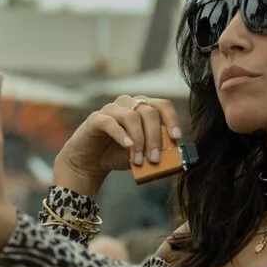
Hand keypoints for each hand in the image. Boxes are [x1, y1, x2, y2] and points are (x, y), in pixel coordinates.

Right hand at [52, 95, 181, 195]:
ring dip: (139, 141)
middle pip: (149, 112)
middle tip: (155, 159)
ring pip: (132, 117)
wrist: (90, 162)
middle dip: (155, 137)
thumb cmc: (118, 155)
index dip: (172, 120)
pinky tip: (127, 147)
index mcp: (143, 108)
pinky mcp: (96, 118)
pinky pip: (110, 122)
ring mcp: (111, 109)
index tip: (176, 137)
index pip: (163, 105)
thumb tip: (173, 156)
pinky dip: (121, 135)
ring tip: (138, 160)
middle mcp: (129, 103)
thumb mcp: (141, 154)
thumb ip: (155, 151)